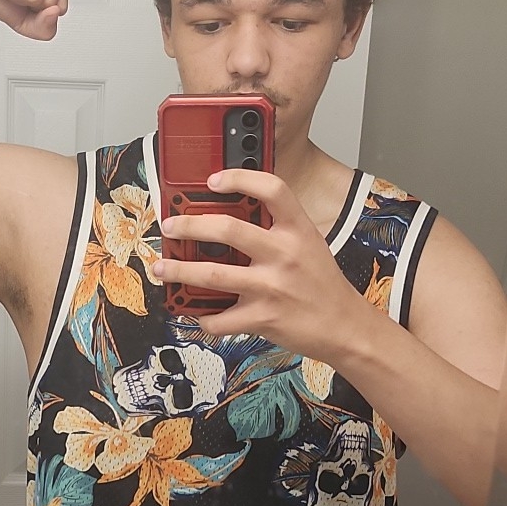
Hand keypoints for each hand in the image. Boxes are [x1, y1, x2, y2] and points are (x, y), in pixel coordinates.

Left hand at [152, 170, 367, 363]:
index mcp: (297, 229)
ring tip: (162, 267)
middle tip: (172, 226)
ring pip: (211, 274)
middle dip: (189, 225)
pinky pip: (219, 318)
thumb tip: (228, 220)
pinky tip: (197, 312)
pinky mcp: (262, 317)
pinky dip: (202, 317)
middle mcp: (284, 253)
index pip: (271, 188)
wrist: (344, 327)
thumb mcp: (308, 244)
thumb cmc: (321, 284)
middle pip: (227, 229)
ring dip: (179, 270)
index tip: (212, 180)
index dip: (239, 178)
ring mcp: (271, 286)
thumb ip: (276, 229)